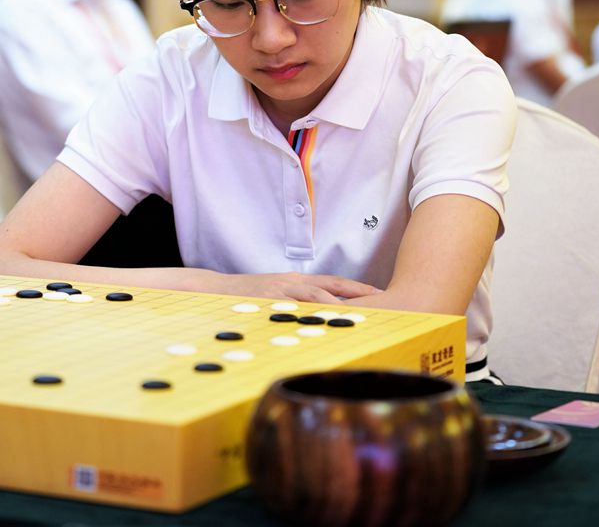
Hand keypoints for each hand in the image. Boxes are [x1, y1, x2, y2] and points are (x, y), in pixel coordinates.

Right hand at [207, 271, 382, 303]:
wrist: (215, 289)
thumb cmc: (246, 297)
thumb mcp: (275, 297)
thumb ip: (296, 302)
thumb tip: (318, 314)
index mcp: (296, 281)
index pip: (334, 282)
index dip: (357, 287)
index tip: (379, 294)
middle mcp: (293, 282)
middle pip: (333, 283)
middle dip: (359, 292)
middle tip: (383, 300)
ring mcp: (281, 289)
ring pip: (317, 293)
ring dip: (340, 302)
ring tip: (362, 311)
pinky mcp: (269, 298)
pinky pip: (294, 304)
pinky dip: (311, 310)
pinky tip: (324, 317)